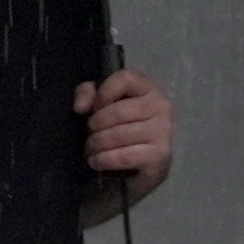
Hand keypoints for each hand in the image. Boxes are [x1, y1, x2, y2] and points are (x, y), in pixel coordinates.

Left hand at [76, 62, 174, 196]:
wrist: (140, 165)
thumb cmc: (119, 128)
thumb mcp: (101, 104)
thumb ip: (88, 94)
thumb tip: (80, 107)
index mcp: (148, 88)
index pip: (125, 79)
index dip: (103, 93)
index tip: (92, 109)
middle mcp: (160, 106)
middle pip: (117, 112)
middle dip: (94, 126)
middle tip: (89, 135)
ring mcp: (163, 131)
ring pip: (118, 135)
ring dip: (96, 145)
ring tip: (91, 149)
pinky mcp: (160, 155)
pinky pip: (124, 156)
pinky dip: (104, 160)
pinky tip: (96, 162)